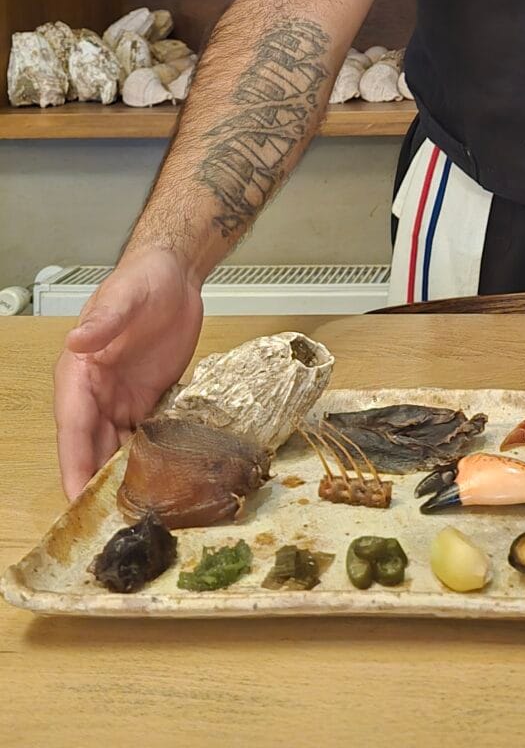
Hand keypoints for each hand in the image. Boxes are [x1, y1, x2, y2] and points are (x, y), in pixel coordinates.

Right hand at [54, 248, 203, 500]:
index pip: (73, 428)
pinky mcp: (149, 400)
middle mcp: (96, 393)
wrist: (176, 275)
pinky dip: (148, 461)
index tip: (77, 500)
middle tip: (110, 524)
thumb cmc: (144, 281)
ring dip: (122, 479)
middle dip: (97, 485)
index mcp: (79, 374)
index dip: (74, 464)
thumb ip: (104, 321)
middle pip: (92, 448)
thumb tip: (77, 342)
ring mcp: (122, 399)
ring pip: (117, 449)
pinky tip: (160, 484)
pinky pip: (144, 437)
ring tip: (136, 513)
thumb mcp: (126, 297)